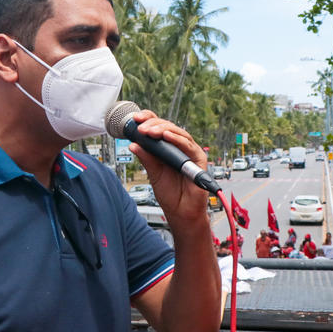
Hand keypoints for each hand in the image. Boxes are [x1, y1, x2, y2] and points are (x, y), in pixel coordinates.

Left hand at [128, 110, 209, 225]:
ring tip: (150, 131)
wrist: (181, 212)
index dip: (148, 120)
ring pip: (178, 133)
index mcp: (167, 148)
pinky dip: (177, 139)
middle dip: (153, 125)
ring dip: (162, 129)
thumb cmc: (170, 193)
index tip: (135, 119)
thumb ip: (146, 158)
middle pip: (168, 127)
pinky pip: (188, 146)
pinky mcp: (199, 159)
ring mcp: (189, 152)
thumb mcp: (153, 173)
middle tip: (141, 128)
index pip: (158, 127)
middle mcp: (179, 147)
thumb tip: (133, 144)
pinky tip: (166, 136)